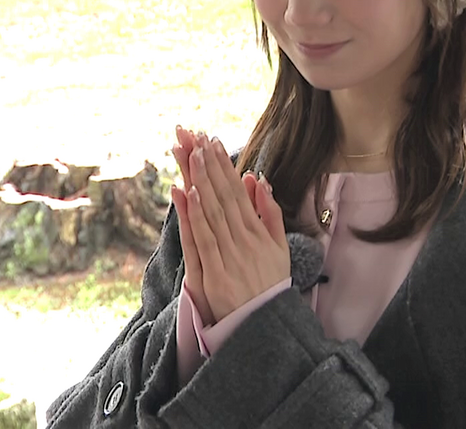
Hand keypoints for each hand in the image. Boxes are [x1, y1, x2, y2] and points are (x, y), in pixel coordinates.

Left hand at [171, 131, 287, 324]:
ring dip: (200, 182)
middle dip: (210, 166)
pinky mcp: (213, 275)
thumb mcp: (279, 247)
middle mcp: (244, 241)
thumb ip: (271, 213)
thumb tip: (259, 179)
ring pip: (211, 213)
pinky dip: (194, 216)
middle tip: (197, 138)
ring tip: (190, 155)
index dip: (225, 166)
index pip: (237, 192)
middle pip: (222, 197)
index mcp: (259, 232)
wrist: (265, 326)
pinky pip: (201, 240)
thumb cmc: (270, 284)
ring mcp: (228, 258)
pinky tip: (186, 193)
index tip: (213, 142)